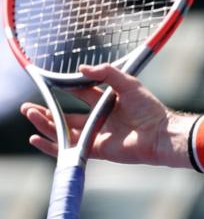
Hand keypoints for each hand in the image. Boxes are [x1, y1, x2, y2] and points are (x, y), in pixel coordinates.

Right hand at [20, 64, 190, 166]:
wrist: (161, 133)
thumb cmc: (149, 108)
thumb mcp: (129, 84)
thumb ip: (107, 73)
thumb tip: (81, 68)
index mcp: (108, 102)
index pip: (81, 93)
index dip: (66, 88)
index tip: (50, 83)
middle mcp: (100, 119)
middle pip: (67, 116)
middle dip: (47, 111)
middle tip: (27, 106)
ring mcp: (97, 135)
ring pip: (65, 131)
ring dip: (46, 125)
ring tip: (30, 115)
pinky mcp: (97, 150)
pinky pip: (70, 148)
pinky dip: (52, 145)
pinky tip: (36, 138)